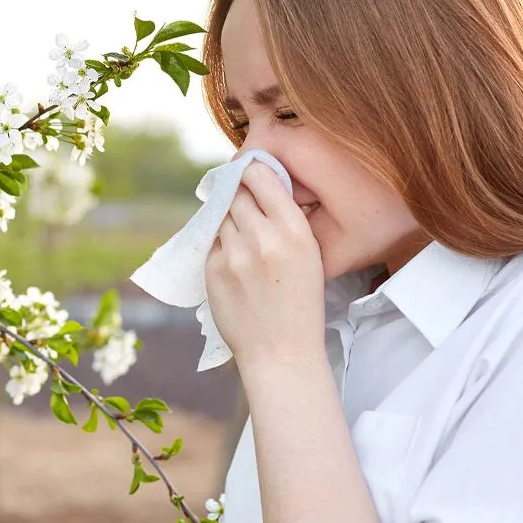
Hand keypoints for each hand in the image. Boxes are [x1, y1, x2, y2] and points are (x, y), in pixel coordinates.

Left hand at [204, 161, 325, 367]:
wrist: (281, 352)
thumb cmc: (300, 304)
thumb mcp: (310, 255)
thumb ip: (286, 221)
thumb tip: (260, 186)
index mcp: (294, 230)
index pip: (261, 176)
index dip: (251, 170)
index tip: (249, 171)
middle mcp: (262, 237)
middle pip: (236, 193)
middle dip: (239, 194)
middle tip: (244, 204)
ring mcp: (234, 254)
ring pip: (221, 216)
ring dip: (228, 220)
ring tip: (244, 240)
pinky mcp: (213, 269)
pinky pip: (212, 242)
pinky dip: (221, 245)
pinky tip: (236, 263)